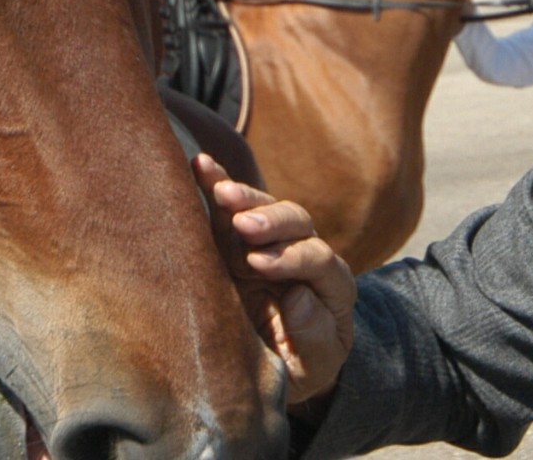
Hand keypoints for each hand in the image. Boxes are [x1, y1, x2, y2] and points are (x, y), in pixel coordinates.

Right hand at [193, 154, 355, 405]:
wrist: (282, 368)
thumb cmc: (302, 368)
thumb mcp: (316, 366)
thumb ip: (316, 336)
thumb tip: (300, 296)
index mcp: (332, 285)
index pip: (319, 259)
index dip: (291, 258)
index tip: (259, 265)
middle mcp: (304, 254)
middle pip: (297, 223)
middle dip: (271, 221)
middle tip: (245, 226)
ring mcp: (270, 245)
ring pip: (265, 209)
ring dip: (243, 198)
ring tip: (221, 191)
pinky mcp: (236, 243)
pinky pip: (229, 209)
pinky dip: (216, 184)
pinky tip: (200, 163)